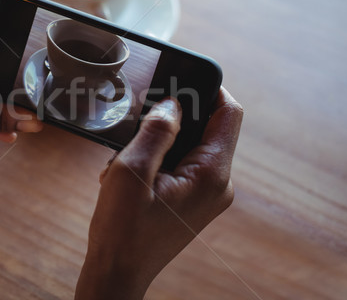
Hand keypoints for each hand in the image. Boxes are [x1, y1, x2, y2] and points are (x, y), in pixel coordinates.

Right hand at [75, 88, 242, 298]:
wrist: (118, 272)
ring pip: (190, 145)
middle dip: (173, 119)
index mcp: (211, 175)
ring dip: (159, 142)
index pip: (228, 114)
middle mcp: (217, 184)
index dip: (210, 88)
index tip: (182, 75)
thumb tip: (173, 104)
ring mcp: (206, 194)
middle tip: (140, 122)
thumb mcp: (132, 172)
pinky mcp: (193, 201)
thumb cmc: (122, 229)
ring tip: (128, 159)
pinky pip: (182, 164)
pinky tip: (130, 174)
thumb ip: (155, 131)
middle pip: (208, 128)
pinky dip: (158, 160)